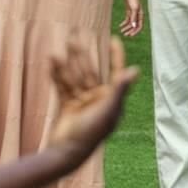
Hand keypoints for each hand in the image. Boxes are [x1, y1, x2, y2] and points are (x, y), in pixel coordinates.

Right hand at [48, 36, 139, 158]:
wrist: (68, 153)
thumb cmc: (92, 133)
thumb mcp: (109, 110)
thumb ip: (120, 89)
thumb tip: (135, 70)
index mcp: (112, 99)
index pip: (116, 72)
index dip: (116, 55)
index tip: (113, 38)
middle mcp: (98, 99)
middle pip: (91, 70)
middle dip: (84, 53)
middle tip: (76, 34)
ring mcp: (83, 102)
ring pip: (76, 75)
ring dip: (70, 60)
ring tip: (64, 43)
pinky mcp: (68, 105)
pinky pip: (63, 85)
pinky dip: (57, 73)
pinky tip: (53, 60)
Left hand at [119, 0, 143, 36]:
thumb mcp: (133, 8)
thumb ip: (134, 17)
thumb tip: (134, 26)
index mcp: (140, 14)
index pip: (139, 26)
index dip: (135, 31)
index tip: (130, 35)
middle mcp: (138, 14)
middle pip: (135, 25)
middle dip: (130, 30)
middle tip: (124, 34)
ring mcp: (133, 12)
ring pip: (131, 23)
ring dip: (127, 27)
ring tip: (121, 31)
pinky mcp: (129, 10)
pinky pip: (127, 19)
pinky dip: (124, 23)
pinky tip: (120, 26)